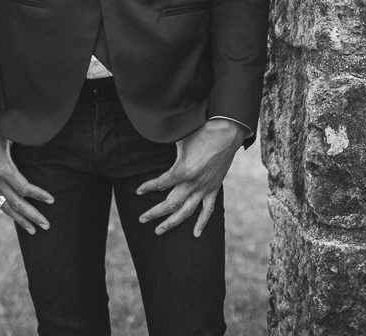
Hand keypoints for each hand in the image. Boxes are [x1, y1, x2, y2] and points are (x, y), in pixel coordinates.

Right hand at [0, 116, 53, 234]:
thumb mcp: (11, 136)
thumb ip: (26, 143)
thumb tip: (44, 140)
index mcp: (3, 168)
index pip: (24, 188)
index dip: (39, 195)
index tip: (51, 200)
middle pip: (17, 203)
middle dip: (33, 216)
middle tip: (47, 226)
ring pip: (5, 207)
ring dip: (20, 220)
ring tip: (33, 230)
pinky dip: (8, 211)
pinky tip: (15, 216)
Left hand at [137, 119, 245, 236]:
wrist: (227, 132)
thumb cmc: (200, 132)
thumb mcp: (180, 138)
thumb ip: (166, 144)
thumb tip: (153, 138)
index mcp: (183, 171)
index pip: (161, 183)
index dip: (148, 187)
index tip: (138, 191)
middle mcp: (193, 183)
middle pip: (170, 203)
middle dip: (154, 213)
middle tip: (142, 219)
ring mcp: (204, 188)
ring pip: (186, 212)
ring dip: (172, 222)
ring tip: (159, 230)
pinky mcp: (214, 189)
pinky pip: (208, 210)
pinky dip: (202, 222)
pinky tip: (196, 234)